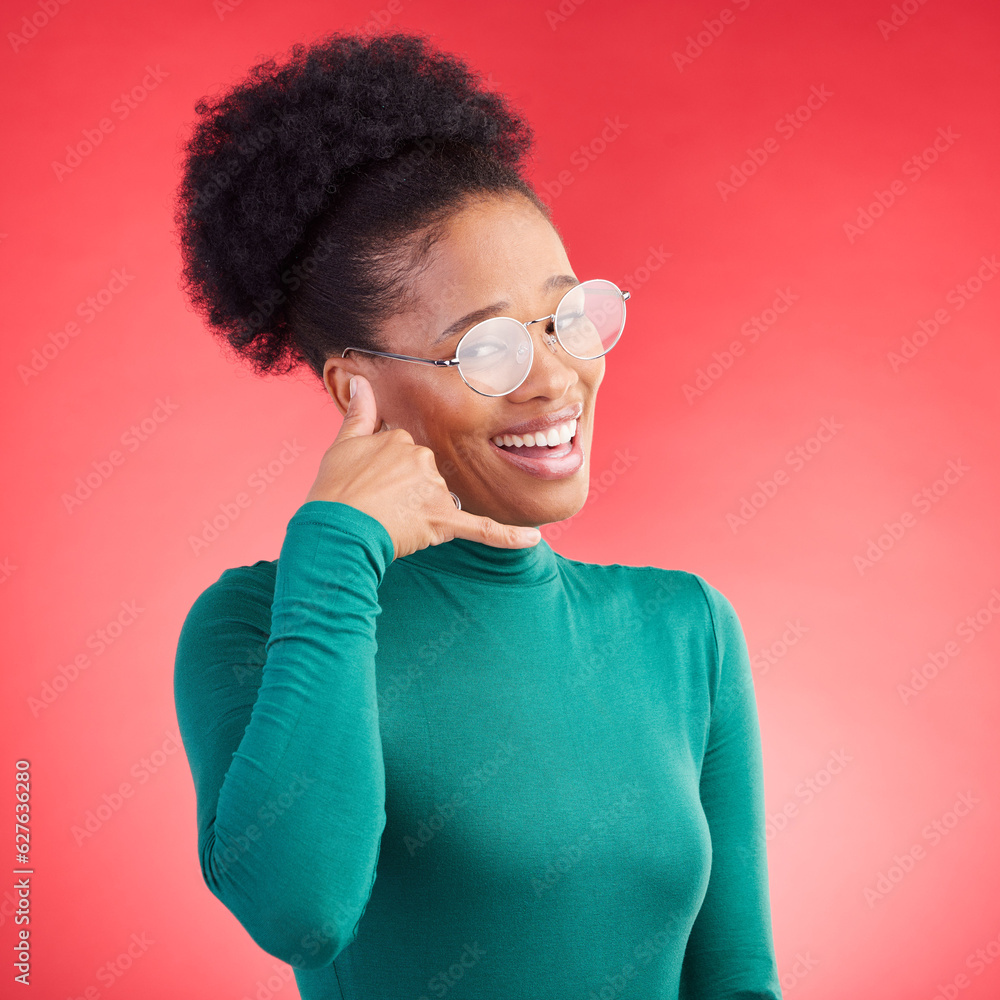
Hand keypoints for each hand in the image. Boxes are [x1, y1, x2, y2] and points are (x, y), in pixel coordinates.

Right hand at [303, 374, 541, 560]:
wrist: (336, 529)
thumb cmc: (335, 491)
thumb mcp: (342, 445)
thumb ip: (359, 413)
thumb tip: (360, 381)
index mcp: (402, 438)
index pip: (407, 454)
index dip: (390, 474)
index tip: (372, 485)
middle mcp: (422, 458)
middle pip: (428, 476)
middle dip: (409, 493)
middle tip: (378, 506)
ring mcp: (434, 490)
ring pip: (441, 500)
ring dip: (420, 514)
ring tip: (389, 522)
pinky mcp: (443, 520)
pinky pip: (482, 528)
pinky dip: (508, 536)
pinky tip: (532, 538)